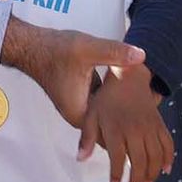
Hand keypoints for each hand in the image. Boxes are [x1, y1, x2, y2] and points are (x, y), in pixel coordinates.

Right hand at [0, 16, 145, 128]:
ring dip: (121, 110)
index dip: (132, 127)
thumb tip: (141, 55)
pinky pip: (100, 105)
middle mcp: (78, 115)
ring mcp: (78, 106)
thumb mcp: (87, 50)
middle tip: (150, 108)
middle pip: (110, 128)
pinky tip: (125, 88)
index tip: (148, 118)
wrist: (31, 46)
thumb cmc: (53, 51)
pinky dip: (112, 100)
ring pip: (106, 116)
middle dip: (129, 120)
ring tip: (143, 98)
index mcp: (80, 113)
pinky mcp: (79, 96)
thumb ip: (114, 53)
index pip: (113, 135)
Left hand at [78, 64, 171, 181]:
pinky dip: (169, 159)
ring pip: (156, 156)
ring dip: (153, 174)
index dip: (117, 174)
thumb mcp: (91, 114)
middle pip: (140, 161)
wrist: (128, 78)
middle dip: (136, 179)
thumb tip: (81, 158)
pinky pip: (168, 144)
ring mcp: (149, 127)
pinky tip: (165, 170)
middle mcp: (135, 129)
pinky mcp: (160, 124)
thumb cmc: (107, 98)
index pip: (118, 157)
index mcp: (116, 128)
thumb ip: (86, 138)